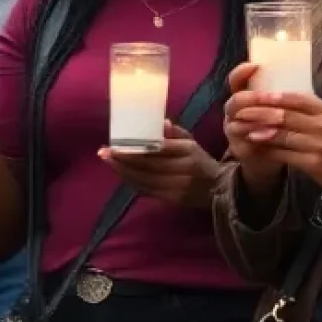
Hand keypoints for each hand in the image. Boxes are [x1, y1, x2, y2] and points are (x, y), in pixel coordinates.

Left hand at [99, 121, 215, 208]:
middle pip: (147, 165)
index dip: (136, 147)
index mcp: (188, 152)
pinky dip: (132, 182)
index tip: (117, 143)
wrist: (218, 190)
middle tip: (104, 152)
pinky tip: (121, 173)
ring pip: (144, 180)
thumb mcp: (191, 143)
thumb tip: (161, 122)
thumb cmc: (200, 161)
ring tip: (108, 161)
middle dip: (123, 159)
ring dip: (123, 171)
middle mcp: (183, 170)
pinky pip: (147, 190)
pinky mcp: (172, 200)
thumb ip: (175, 133)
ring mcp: (177, 187)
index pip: (158, 149)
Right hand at [222, 61, 282, 191]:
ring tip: (279, 117)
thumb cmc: (275, 130)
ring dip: (259, 118)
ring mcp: (233, 130)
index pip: (235, 80)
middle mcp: (233, 112)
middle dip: (255, 98)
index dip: (241, 73)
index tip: (255, 65)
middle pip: (236, 100)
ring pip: (239, 121)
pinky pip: (244, 140)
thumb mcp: (278, 109)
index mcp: (242, 98)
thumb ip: (281, 96)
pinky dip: (259, 137)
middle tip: (273, 98)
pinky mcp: (238, 148)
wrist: (267, 161)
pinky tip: (273, 134)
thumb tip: (299, 73)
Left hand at [225, 69, 321, 190]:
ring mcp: (321, 145)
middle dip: (257, 112)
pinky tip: (255, 146)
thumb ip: (313, 111)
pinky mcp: (314, 164)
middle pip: (284, 115)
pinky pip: (283, 153)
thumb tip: (279, 98)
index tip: (253, 95)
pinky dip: (267, 149)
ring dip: (257, 131)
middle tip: (239, 112)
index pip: (296, 98)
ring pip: (280, 134)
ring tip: (241, 128)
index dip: (271, 96)